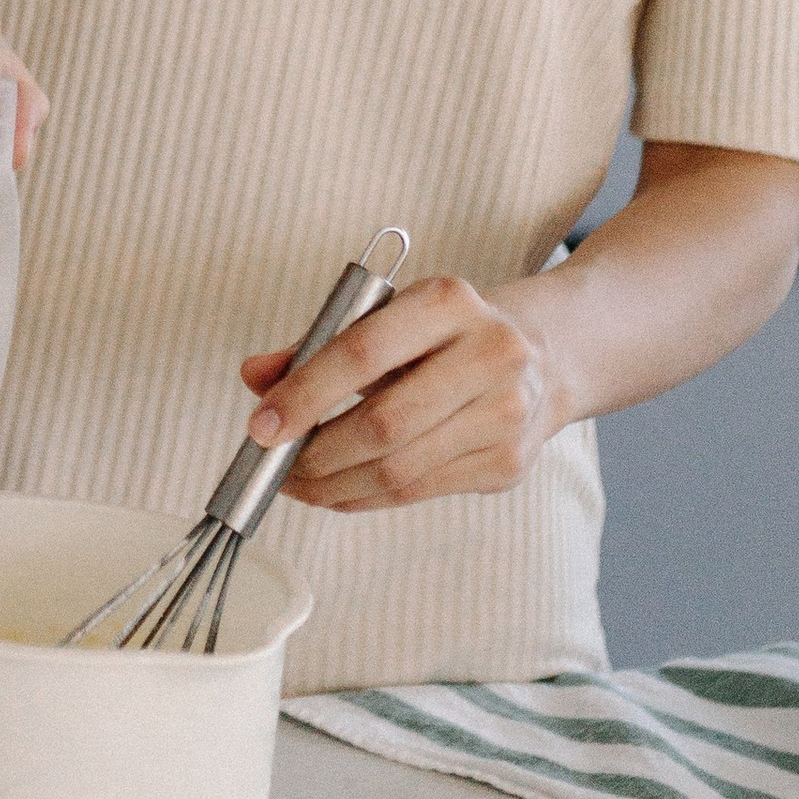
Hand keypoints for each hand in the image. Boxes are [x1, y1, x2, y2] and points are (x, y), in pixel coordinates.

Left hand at [240, 275, 563, 508]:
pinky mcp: (508, 463)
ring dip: (336, 485)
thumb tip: (255, 377)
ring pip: (400, 469)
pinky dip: (367, 498)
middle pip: (383, 423)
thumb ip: (317, 345)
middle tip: (275, 464)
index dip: (304, 394)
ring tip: (298, 484)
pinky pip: (420, 492)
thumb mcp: (386, 317)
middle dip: (316, 453)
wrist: (543, 354)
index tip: (261, 426)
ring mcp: (507, 413)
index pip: (361, 352)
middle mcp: (490, 353)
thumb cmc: (443, 334)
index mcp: (449, 301)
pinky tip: (338, 491)